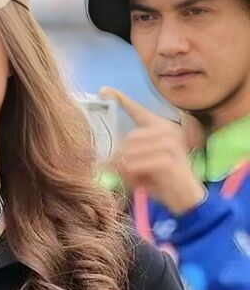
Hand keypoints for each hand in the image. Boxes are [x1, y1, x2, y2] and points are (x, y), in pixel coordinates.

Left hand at [100, 87, 206, 214]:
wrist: (186, 199)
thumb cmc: (162, 183)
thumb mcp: (140, 168)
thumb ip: (126, 158)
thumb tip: (105, 159)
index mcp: (161, 128)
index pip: (138, 110)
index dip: (120, 99)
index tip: (103, 90)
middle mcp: (168, 130)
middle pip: (129, 138)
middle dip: (120, 158)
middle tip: (119, 175)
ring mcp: (171, 142)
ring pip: (132, 150)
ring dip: (126, 168)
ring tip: (132, 180)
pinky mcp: (170, 157)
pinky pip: (139, 162)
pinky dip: (133, 173)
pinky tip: (138, 181)